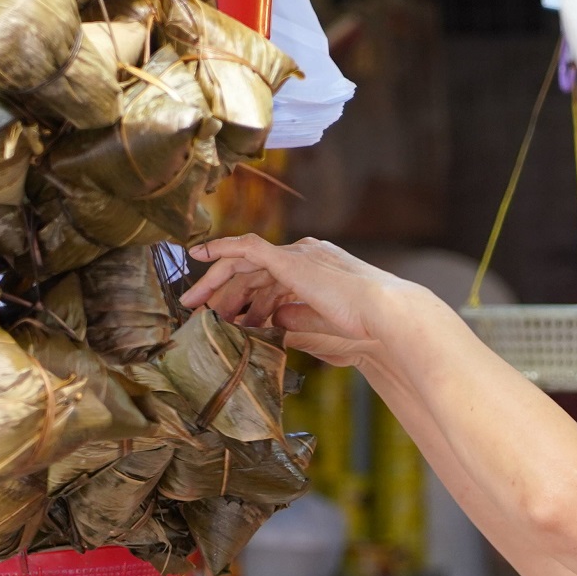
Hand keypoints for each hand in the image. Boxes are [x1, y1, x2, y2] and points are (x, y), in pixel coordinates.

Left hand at [179, 235, 426, 367]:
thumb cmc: (363, 328)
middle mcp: (305, 255)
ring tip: (194, 303)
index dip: (245, 298)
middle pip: (252, 269)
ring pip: (243, 261)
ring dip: (215, 281)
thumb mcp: (320, 328)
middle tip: (197, 310)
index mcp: (315, 269)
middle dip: (222, 291)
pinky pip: (246, 247)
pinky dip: (221, 247)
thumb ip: (295, 322)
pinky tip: (199, 254)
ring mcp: (297, 254)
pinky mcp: (290, 259)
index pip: (270, 279)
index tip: (226, 316)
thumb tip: (273, 322)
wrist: (382, 316)